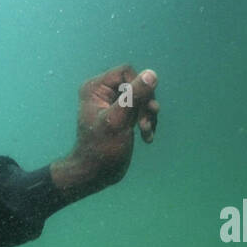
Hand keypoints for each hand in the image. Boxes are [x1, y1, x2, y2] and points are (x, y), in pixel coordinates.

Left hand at [52, 65, 158, 201]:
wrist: (96, 174)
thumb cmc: (101, 149)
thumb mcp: (118, 121)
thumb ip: (133, 97)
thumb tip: (151, 74)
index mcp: (94, 88)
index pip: (125, 72)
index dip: (138, 87)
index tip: (143, 107)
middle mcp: (102, 92)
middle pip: (136, 83)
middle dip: (145, 104)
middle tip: (145, 124)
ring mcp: (113, 103)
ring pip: (142, 97)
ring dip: (148, 114)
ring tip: (146, 132)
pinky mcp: (122, 115)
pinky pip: (142, 109)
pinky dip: (147, 121)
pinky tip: (147, 137)